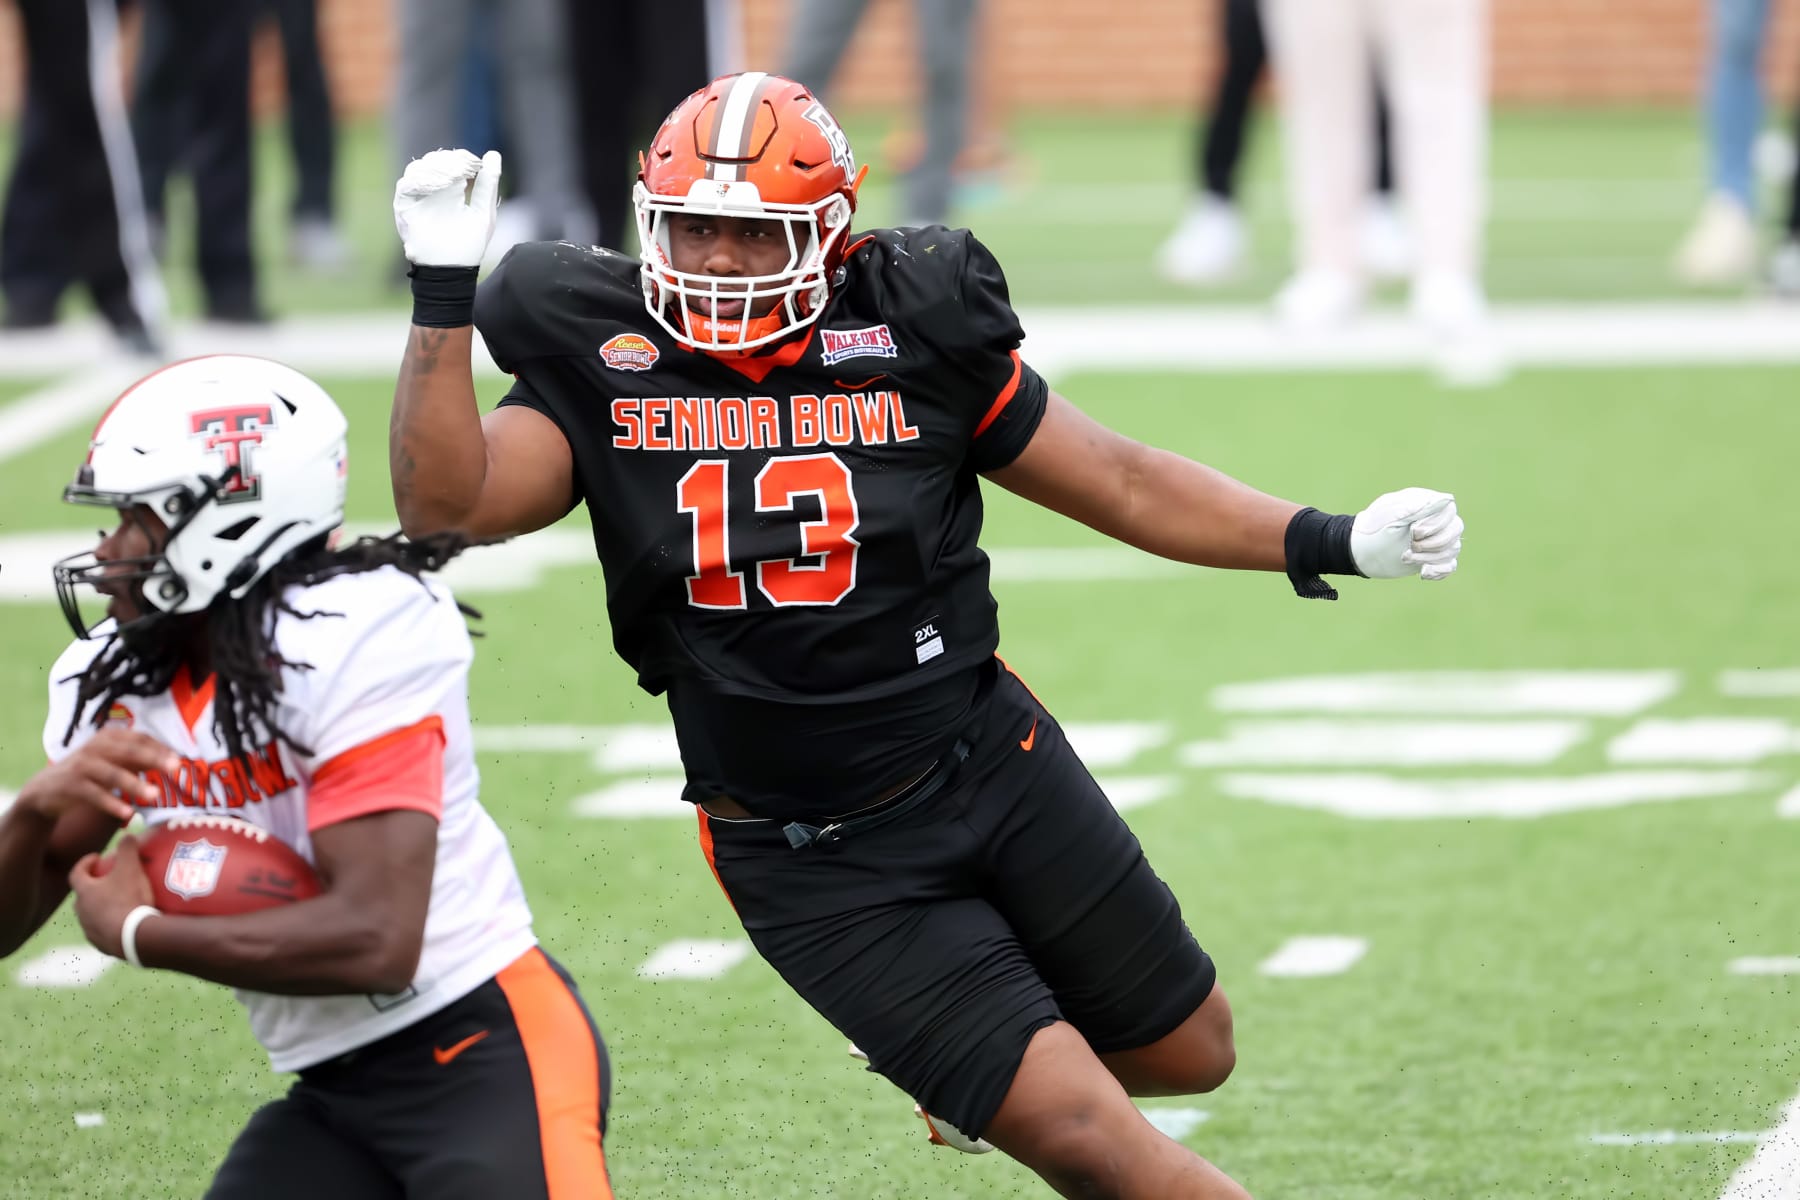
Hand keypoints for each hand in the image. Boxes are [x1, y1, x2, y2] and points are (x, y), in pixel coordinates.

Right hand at [16, 728, 178, 823]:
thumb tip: (175, 762)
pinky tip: (128, 814)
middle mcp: (95, 747)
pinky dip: (111, 804)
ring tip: (155, 796)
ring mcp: (81, 766)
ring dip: (135, 785)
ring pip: (112, 774)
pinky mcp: (70, 785)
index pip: (140, 738)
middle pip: (129, 751)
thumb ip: (139, 760)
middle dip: (154, 759)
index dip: (161, 748)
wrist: (46, 789)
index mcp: (109, 737)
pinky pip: (94, 795)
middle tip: (176, 769)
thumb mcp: (114, 761)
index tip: (181, 760)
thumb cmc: (89, 774)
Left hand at [68, 836, 154, 958]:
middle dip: (93, 886)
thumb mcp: (130, 868)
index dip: (85, 863)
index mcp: (85, 892)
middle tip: (108, 881)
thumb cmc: (128, 898)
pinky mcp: (100, 944)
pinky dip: (109, 925)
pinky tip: (123, 923)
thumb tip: (127, 834)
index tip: (96, 857)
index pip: (76, 873)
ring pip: (91, 914)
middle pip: (82, 895)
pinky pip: (102, 931)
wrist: (133, 936)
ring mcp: (89, 929)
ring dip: (100, 907)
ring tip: (118, 902)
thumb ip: (127, 849)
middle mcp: (81, 911)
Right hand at [394, 148, 501, 267]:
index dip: (463, 158)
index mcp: (450, 190)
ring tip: (454, 176)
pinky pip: (406, 185)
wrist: (452, 270)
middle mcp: (432, 191)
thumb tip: (493, 154)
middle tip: (465, 168)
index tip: (475, 162)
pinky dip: (422, 180)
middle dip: (450, 161)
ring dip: (436, 167)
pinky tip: (440, 184)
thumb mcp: (483, 211)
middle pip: (434, 161)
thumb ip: (488, 184)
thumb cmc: (469, 245)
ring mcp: (417, 198)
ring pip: (418, 168)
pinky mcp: (404, 207)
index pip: (452, 162)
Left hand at [1349, 488, 1462, 580]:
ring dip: (1431, 557)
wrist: (1360, 551)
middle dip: (1435, 543)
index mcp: (1425, 504)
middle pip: (1456, 529)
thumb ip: (1419, 506)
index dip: (1437, 524)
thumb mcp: (1392, 515)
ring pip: (1453, 548)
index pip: (1449, 510)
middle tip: (1411, 547)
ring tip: (1406, 558)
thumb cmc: (1374, 529)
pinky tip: (1423, 573)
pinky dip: (1440, 571)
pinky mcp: (1432, 557)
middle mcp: (1434, 520)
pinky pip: (1450, 565)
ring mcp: (1434, 539)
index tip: (1414, 532)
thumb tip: (1448, 499)